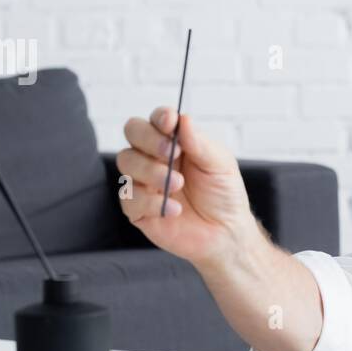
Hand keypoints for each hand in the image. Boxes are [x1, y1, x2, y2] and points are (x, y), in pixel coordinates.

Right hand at [116, 107, 257, 267]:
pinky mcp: (137, 208)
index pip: (156, 119)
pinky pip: (129, 197)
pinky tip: (175, 209)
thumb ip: (199, 142)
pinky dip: (151, 202)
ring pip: (126, 161)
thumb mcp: (220, 164)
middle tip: (172, 153)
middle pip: (132, 131)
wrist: (225, 233)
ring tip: (177, 185)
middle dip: (149, 139)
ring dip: (151, 170)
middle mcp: (154, 157)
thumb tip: (182, 119)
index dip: (160, 117)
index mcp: (174, 142)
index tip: (170, 123)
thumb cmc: (224, 195)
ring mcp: (143, 181)